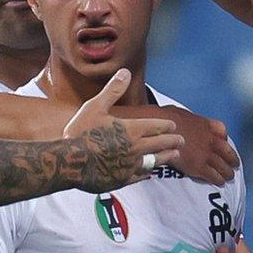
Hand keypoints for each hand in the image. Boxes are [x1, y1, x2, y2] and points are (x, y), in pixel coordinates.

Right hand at [64, 69, 182, 192]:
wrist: (70, 162)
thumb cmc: (81, 133)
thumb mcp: (95, 107)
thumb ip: (113, 90)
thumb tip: (125, 72)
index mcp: (131, 129)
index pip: (156, 126)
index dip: (166, 126)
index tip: (173, 126)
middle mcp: (135, 148)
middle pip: (160, 144)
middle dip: (173, 141)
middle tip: (181, 140)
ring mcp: (130, 165)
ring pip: (154, 161)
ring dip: (166, 156)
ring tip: (174, 155)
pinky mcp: (122, 179)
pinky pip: (140, 176)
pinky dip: (147, 173)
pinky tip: (150, 173)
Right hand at [159, 106, 238, 184]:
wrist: (161, 131)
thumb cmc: (165, 119)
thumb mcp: (178, 112)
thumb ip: (185, 118)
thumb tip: (179, 118)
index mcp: (205, 125)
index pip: (221, 131)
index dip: (223, 138)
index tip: (223, 142)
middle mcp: (209, 139)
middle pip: (226, 150)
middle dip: (232, 158)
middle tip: (235, 163)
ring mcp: (206, 154)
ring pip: (222, 165)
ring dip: (227, 171)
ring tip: (230, 176)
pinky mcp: (199, 166)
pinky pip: (213, 175)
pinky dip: (218, 179)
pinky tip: (220, 182)